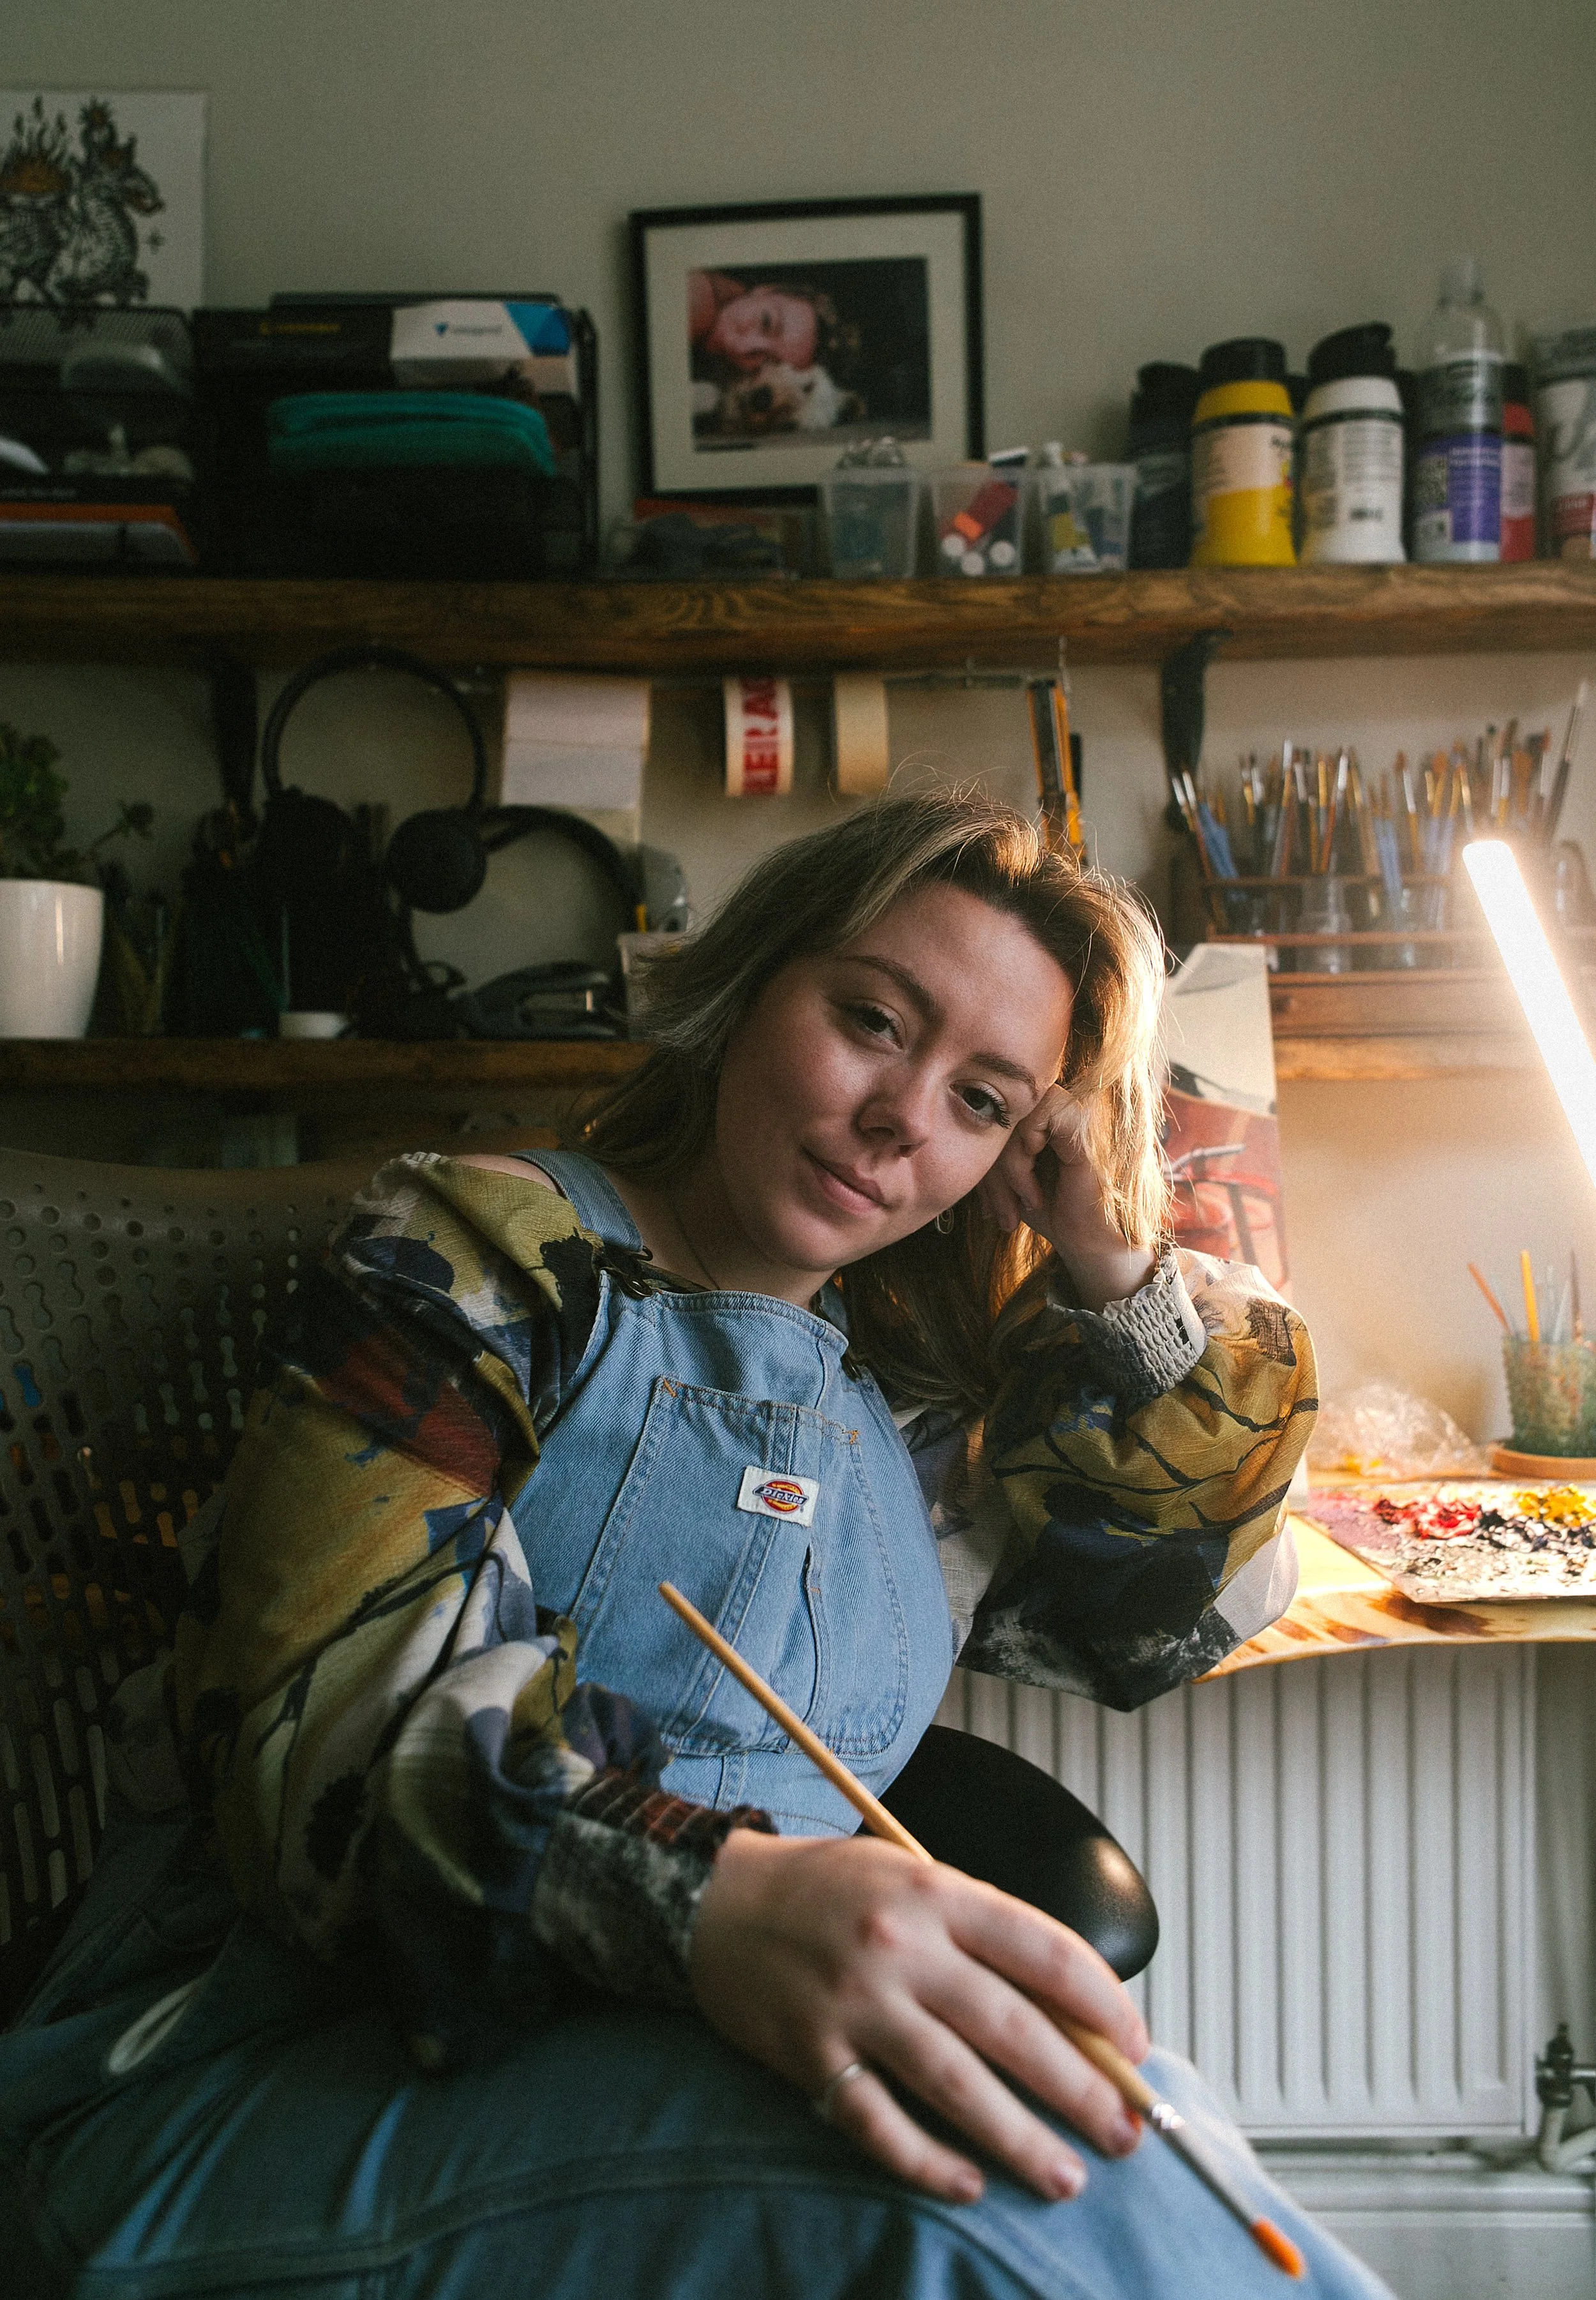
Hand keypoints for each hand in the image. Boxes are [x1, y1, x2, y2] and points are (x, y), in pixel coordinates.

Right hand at [690, 1829, 1147, 2204]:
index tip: (1135, 2049)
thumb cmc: (830, 1891)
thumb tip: (1067, 2011)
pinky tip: (969, 2185)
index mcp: (935, 1893)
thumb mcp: (912, 1880)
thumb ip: (980, 1933)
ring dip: (1020, 2139)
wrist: (716, 1901)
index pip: (1043, 1951)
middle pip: (1012, 2028)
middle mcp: (900, 1947)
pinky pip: (879, 2123)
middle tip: (1126, 2133)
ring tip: (1066, 2176)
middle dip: (1081, 2089)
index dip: (1102, 2004)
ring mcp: (854, 2004)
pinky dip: (928, 2162)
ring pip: (957, 2084)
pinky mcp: (812, 2053)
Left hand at [978, 1085, 1155, 1311]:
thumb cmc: (1046, 1208)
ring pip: (1016, 1111)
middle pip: (999, 1111)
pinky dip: (1025, 1150)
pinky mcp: (1082, 1123)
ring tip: (1023, 1198)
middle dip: (989, 1168)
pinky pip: (1039, 1114)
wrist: (1082, 1238)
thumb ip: (985, 1149)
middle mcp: (1054, 1108)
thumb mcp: (1003, 1178)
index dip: (981, 1156)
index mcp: (1037, 1117)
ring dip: (1008, 1163)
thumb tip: (940, 1133)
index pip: (991, 1112)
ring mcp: (1070, 1112)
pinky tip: (1035, 1181)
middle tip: (999, 1210)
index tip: (986, 1203)